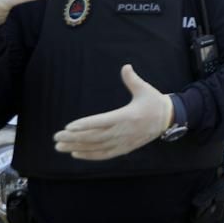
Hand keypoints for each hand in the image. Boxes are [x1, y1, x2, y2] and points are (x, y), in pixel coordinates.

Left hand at [53, 65, 173, 160]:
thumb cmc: (154, 102)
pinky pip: (104, 154)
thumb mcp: (145, 89)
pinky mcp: (125, 148)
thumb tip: (125, 67)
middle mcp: (123, 131)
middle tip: (56, 137)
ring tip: (60, 147)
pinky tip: (76, 154)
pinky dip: (89, 155)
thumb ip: (132, 79)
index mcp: (127, 116)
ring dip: (77, 147)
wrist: (167, 119)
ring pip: (96, 147)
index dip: (85, 125)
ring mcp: (123, 142)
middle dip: (74, 138)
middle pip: (94, 136)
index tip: (68, 127)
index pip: (102, 121)